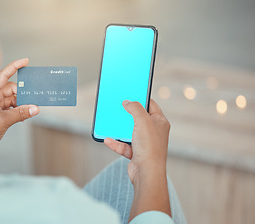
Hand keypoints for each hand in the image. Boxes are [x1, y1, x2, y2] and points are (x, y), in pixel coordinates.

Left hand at [0, 58, 39, 157]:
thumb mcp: (3, 121)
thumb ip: (21, 113)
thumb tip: (35, 108)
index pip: (3, 75)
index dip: (14, 67)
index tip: (26, 62)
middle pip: (11, 89)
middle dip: (23, 93)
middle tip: (34, 98)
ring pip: (13, 99)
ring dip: (22, 104)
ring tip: (31, 109)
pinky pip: (12, 109)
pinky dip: (19, 111)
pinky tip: (25, 115)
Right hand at [105, 99, 171, 220]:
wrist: (147, 173)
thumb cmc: (150, 147)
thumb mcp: (142, 120)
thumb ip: (135, 108)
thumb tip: (128, 102)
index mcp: (160, 122)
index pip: (151, 105)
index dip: (140, 98)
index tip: (130, 93)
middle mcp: (153, 132)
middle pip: (139, 118)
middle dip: (127, 114)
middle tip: (118, 108)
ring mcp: (145, 143)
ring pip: (129, 132)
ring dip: (119, 130)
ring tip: (110, 123)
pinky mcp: (136, 153)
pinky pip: (124, 145)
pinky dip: (116, 143)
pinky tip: (108, 140)